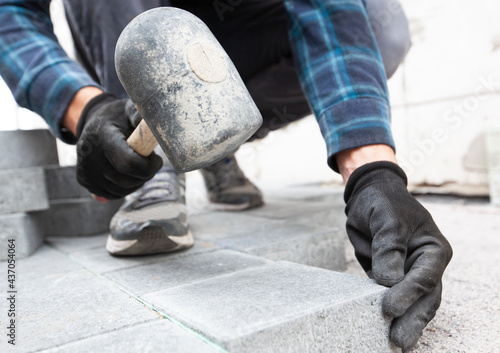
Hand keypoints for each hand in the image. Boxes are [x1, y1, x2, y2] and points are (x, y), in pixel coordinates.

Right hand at [76, 93, 161, 198]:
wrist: (93, 124)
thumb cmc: (117, 118)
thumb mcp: (128, 110)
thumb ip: (138, 113)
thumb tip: (145, 121)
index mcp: (102, 136)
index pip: (128, 163)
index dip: (148, 166)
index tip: (155, 159)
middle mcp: (89, 154)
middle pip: (126, 180)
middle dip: (145, 175)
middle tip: (149, 163)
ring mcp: (85, 169)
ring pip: (121, 190)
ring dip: (136, 182)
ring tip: (138, 166)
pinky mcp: (84, 180)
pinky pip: (112, 194)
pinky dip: (125, 188)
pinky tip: (126, 173)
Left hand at [343, 161, 451, 351]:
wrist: (368, 195)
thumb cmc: (383, 203)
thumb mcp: (387, 218)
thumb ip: (388, 248)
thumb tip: (388, 281)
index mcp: (433, 250)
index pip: (425, 277)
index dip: (408, 294)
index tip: (389, 307)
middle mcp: (425, 265)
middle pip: (424, 298)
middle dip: (411, 320)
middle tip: (398, 341)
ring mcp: (408, 274)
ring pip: (410, 304)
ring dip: (403, 322)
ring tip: (395, 343)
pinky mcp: (389, 278)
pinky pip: (389, 298)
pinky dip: (386, 313)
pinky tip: (377, 328)